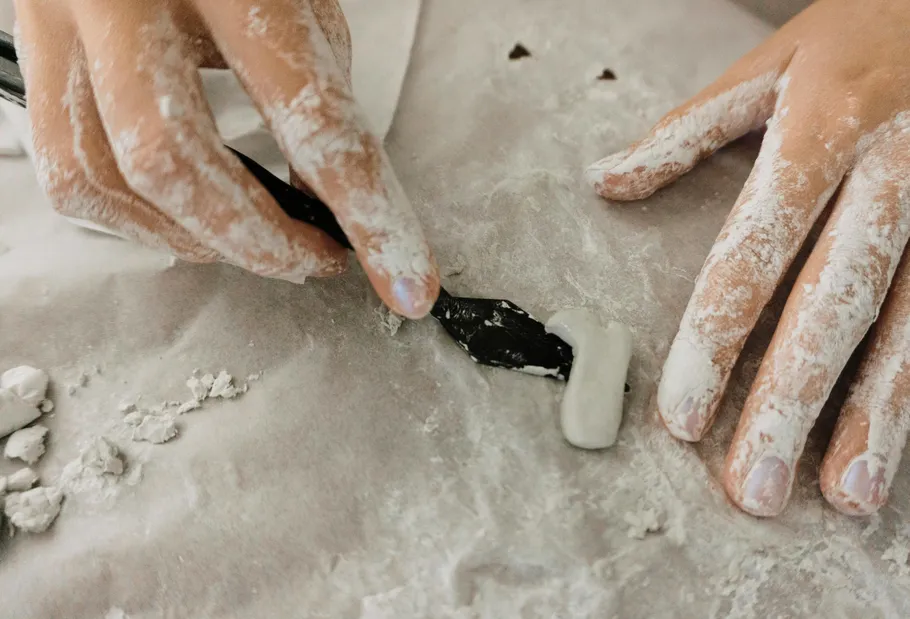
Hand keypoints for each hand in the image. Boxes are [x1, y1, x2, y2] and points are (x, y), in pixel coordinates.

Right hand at [15, 0, 438, 317]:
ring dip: (196, 240)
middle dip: (262, 242)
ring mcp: (60, 23)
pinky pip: (67, 172)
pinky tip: (186, 220)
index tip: (407, 281)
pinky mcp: (31, 50)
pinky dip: (135, 219)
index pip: (311, 117)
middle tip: (317, 262)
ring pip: (107, 180)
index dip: (370, 215)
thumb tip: (330, 201)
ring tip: (256, 245)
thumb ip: (316, 95)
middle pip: (177, 163)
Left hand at [587, 0, 909, 516]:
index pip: (756, 250)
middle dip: (792, 403)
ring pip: (906, 328)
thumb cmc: (861, 35)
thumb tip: (604, 182)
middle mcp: (892, 176)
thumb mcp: (772, 64)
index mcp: (823, 129)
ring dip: (870, 418)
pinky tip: (890, 448)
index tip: (685, 418)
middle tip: (753, 489)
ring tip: (836, 496)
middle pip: (834, 306)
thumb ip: (688, 130)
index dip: (717, 338)